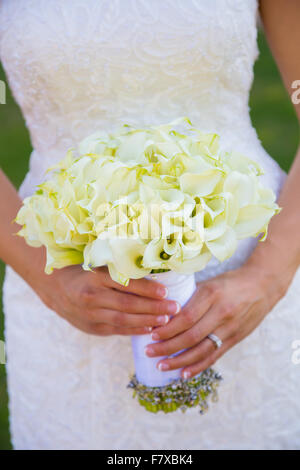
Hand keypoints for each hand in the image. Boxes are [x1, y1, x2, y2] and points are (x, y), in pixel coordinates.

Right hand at [32, 264, 179, 335]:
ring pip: (123, 319)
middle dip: (153, 307)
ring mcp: (91, 314)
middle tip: (174, 307)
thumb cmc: (87, 272)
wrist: (58, 289)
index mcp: (95, 276)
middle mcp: (92, 296)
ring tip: (167, 320)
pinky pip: (117, 330)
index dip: (146, 289)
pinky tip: (150, 329)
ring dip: (147, 321)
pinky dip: (135, 330)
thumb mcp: (99, 264)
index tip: (165, 291)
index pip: (125, 283)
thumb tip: (154, 271)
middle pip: (127, 304)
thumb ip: (120, 269)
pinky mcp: (92, 327)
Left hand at [144, 264, 289, 377]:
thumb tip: (163, 310)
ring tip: (161, 365)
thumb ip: (190, 296)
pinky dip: (198, 367)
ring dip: (179, 361)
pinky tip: (183, 374)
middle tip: (149, 352)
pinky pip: (214, 356)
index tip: (151, 334)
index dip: (167, 329)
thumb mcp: (209, 282)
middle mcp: (221, 313)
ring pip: (201, 350)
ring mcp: (230, 328)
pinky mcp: (235, 339)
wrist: (261, 286)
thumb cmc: (230, 282)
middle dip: (167, 347)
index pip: (185, 317)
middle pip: (191, 336)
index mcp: (211, 294)